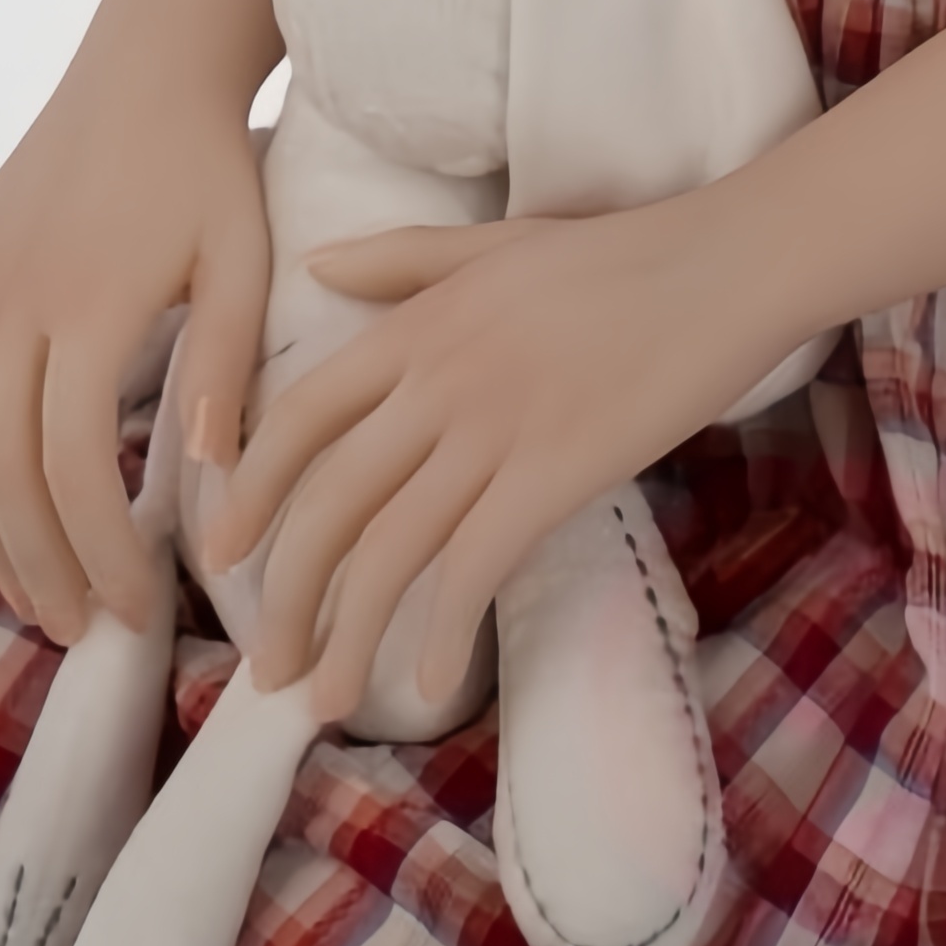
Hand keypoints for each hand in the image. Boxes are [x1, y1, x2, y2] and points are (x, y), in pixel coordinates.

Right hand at [0, 44, 270, 646]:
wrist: (143, 69)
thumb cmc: (209, 169)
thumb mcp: (241, 261)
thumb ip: (223, 368)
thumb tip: (210, 483)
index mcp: (85, 303)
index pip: (72, 469)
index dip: (99, 553)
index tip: (138, 610)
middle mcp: (5, 299)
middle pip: (0, 472)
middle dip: (38, 566)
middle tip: (77, 631)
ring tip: (37, 589)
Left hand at [203, 187, 793, 716]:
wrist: (723, 265)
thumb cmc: (617, 254)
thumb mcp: (494, 245)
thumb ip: (402, 260)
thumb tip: (317, 268)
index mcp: (418, 324)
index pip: (301, 416)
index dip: (252, 491)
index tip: (222, 553)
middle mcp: (438, 380)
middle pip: (330, 502)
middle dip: (286, 596)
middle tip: (268, 664)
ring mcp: (495, 428)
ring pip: (390, 550)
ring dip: (348, 636)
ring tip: (326, 700)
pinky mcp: (555, 473)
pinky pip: (475, 568)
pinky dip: (443, 632)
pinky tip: (431, 679)